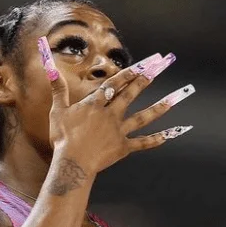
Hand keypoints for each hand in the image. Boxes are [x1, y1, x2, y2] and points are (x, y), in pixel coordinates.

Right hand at [38, 40, 191, 173]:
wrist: (73, 163)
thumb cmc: (63, 138)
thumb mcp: (57, 111)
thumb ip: (58, 89)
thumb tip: (50, 67)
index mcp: (96, 104)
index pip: (115, 83)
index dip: (129, 72)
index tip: (144, 63)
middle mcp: (111, 114)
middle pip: (131, 93)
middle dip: (147, 79)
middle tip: (161, 67)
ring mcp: (119, 131)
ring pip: (143, 116)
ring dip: (160, 106)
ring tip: (175, 98)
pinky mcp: (123, 148)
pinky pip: (142, 143)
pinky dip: (156, 139)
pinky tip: (170, 135)